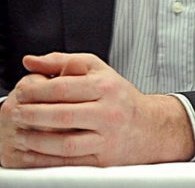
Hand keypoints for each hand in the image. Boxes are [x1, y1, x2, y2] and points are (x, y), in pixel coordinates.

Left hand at [0, 52, 194, 166]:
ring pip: (64, 143)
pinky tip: (32, 153)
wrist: (149, 126)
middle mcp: (109, 112)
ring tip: (20, 134)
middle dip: (32, 115)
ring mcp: (107, 137)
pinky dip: (46, 160)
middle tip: (15, 113)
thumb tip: (30, 61)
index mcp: (107, 87)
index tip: (21, 92)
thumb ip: (62, 61)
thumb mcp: (97, 70)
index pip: (63, 87)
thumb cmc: (119, 96)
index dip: (36, 90)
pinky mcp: (104, 159)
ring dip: (36, 140)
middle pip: (61, 115)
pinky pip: (69, 162)